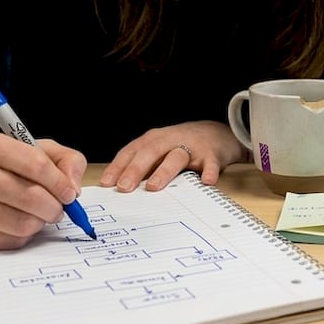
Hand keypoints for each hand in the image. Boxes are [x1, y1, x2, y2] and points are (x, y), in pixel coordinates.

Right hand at [0, 133, 87, 248]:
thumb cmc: (9, 166)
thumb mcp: (40, 150)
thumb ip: (68, 161)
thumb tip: (73, 189)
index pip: (36, 165)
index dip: (60, 183)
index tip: (70, 193)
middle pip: (31, 197)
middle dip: (55, 207)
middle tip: (57, 208)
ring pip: (23, 223)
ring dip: (40, 222)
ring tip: (37, 213)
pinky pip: (12, 241)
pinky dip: (25, 235)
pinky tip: (19, 222)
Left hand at [100, 120, 245, 191]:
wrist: (216, 134)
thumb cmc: (181, 145)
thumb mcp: (159, 150)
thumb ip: (142, 166)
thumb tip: (119, 190)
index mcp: (154, 139)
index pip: (132, 151)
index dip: (118, 166)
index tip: (107, 183)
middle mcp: (170, 140)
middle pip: (151, 152)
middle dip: (135, 169)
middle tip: (124, 187)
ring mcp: (191, 147)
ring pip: (176, 157)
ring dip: (163, 171)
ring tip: (154, 186)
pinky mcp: (211, 155)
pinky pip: (210, 164)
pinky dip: (208, 172)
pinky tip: (206, 182)